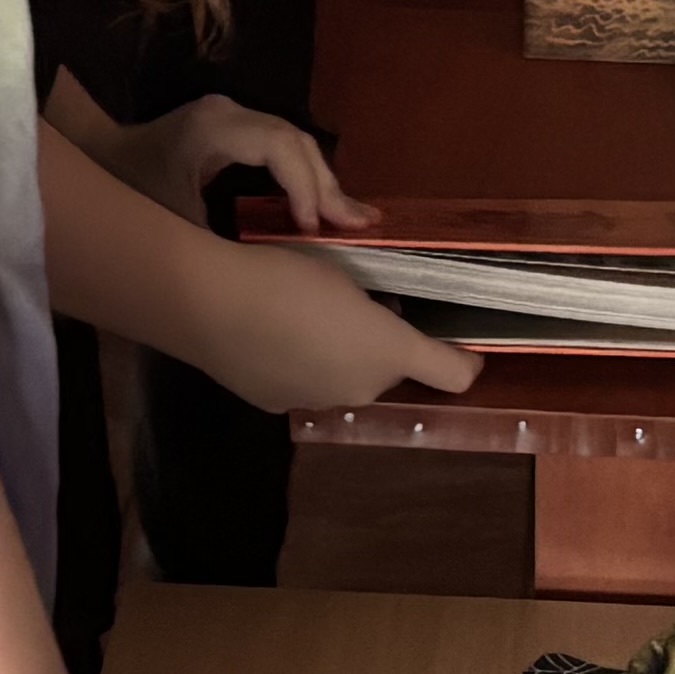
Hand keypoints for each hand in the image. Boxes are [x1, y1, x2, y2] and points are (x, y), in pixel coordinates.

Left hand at [101, 91, 374, 238]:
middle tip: (356, 227)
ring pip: (295, 143)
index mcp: (212, 130)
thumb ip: (221, 238)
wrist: (94, 156)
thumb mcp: (171, 222)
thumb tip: (275, 266)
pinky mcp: (235, 128)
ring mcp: (233, 116)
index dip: (303, 186)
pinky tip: (325, 206)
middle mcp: (228, 113)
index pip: (278, 146)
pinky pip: (282, 148)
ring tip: (353, 220)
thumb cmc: (127, 190)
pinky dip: (305, 177)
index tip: (311, 229)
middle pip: (295, 141)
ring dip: (322, 182)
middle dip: (326, 187)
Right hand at [201, 238, 482, 416]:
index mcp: (388, 351)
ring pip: (344, 378)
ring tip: (306, 316)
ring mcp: (316, 400)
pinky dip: (299, 365)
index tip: (461, 343)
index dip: (464, 360)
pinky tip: (271, 336)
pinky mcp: (274, 403)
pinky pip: (303, 383)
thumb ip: (378, 299)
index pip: (453, 374)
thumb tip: (388, 312)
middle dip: (383, 346)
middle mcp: (361, 388)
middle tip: (361, 303)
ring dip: (339, 356)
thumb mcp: (345, 270)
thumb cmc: (288, 274)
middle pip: (390, 372)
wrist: (210, 303)